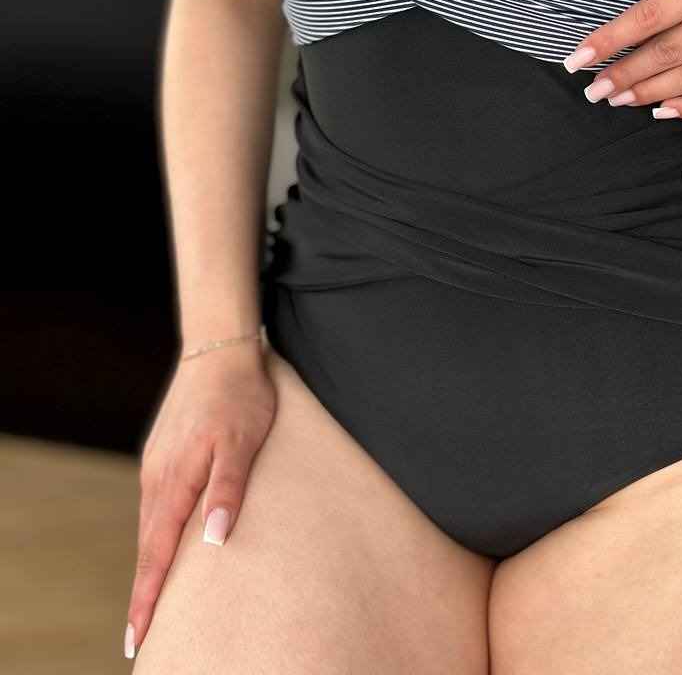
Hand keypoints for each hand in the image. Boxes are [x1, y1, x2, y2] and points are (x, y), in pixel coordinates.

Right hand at [124, 342, 276, 658]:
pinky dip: (156, 530)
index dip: (148, 596)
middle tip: (140, 634)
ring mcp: (157, 462)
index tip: (137, 635)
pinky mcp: (163, 451)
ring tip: (152, 599)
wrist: (220, 348)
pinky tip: (164, 541)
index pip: (157, 552)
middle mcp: (158, 475)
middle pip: (147, 545)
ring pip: (150, 523)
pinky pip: (156, 501)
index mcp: (176, 479)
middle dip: (144, 591)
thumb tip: (213, 540)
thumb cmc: (240, 395)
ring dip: (149, 561)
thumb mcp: (243, 442)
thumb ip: (228, 490)